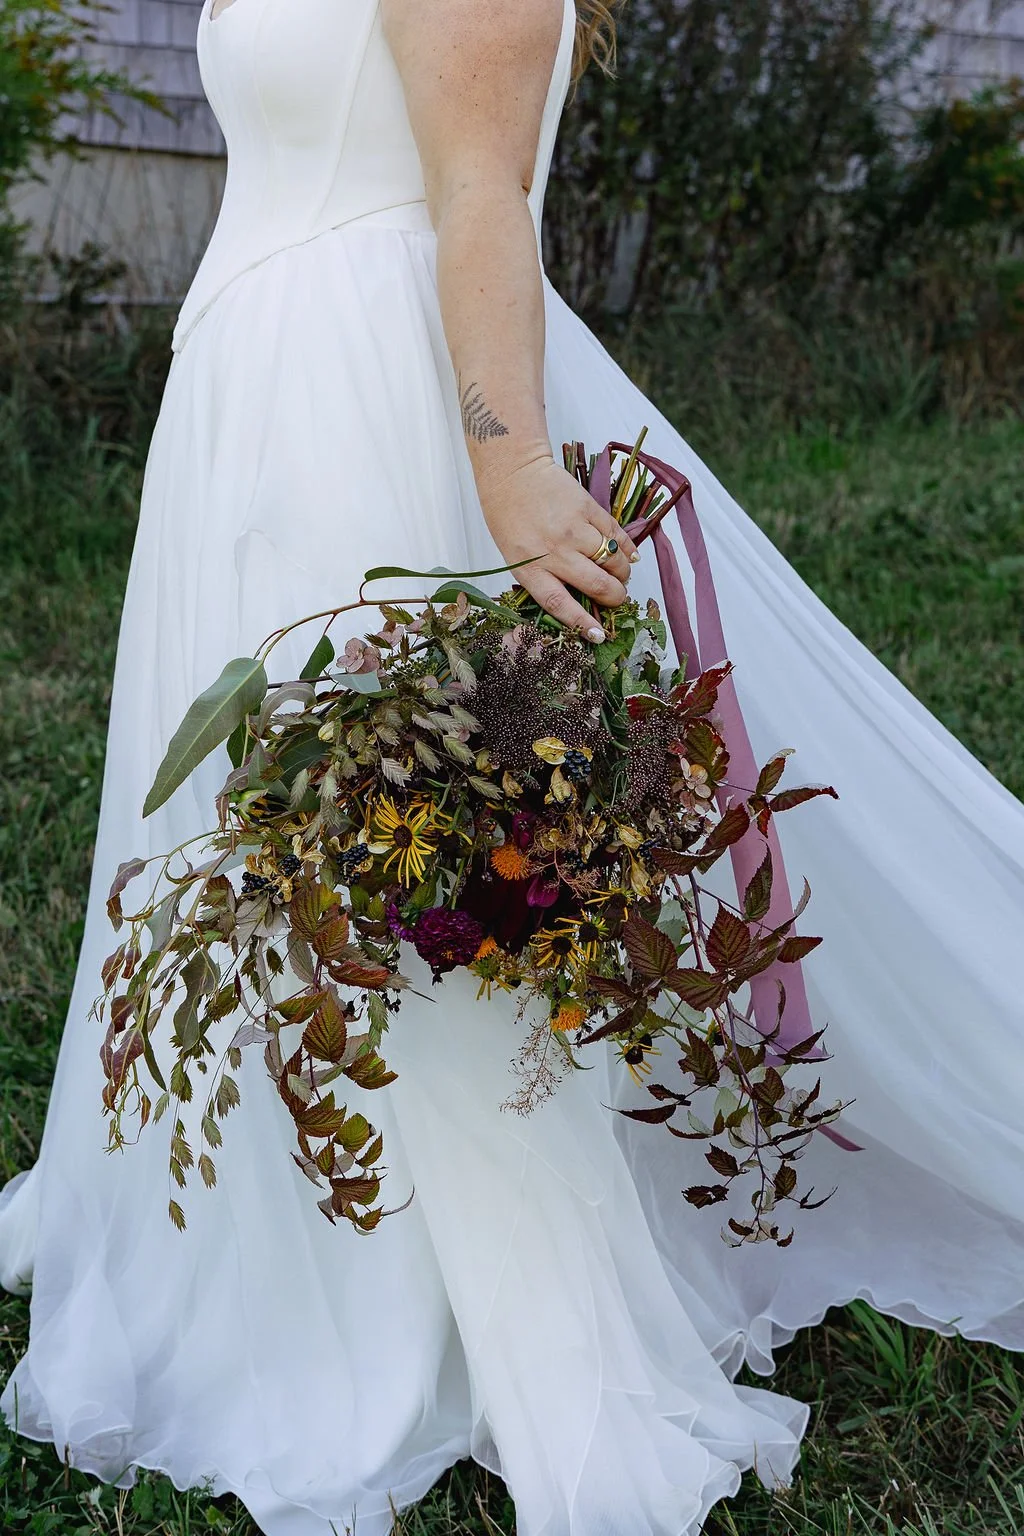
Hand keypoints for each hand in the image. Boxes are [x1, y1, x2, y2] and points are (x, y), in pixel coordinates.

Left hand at [477, 454, 638, 640]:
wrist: (513, 473)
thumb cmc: (509, 518)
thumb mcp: (516, 556)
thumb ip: (544, 577)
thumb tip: (581, 599)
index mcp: (530, 567)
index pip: (560, 603)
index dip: (582, 623)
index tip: (599, 635)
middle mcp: (553, 550)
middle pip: (596, 584)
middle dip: (614, 597)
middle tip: (617, 598)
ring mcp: (573, 528)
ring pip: (612, 561)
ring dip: (623, 573)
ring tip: (621, 575)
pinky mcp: (588, 508)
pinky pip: (616, 535)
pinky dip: (627, 549)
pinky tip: (628, 556)